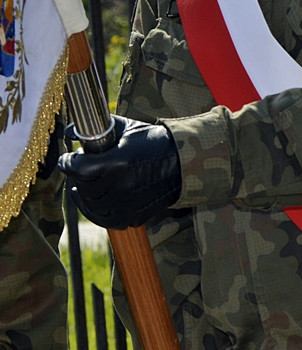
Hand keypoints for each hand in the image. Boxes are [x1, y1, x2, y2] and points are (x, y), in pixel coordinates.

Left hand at [58, 115, 181, 229]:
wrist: (184, 162)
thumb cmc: (155, 142)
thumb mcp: (128, 129)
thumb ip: (99, 129)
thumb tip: (71, 131)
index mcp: (118, 162)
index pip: (79, 168)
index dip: (69, 163)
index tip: (68, 159)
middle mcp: (121, 185)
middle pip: (84, 187)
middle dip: (78, 176)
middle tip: (80, 168)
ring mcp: (128, 203)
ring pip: (92, 205)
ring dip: (84, 195)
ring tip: (83, 186)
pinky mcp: (134, 215)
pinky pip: (106, 220)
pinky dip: (96, 213)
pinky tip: (92, 203)